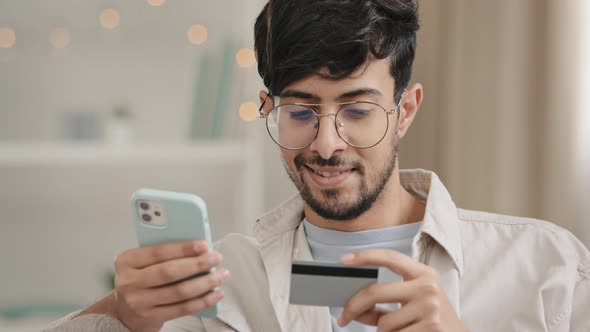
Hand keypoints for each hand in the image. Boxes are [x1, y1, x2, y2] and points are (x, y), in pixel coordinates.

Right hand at [111, 240, 227, 331]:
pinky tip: (215, 294)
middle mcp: (129, 282)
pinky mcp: (151, 317)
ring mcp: (139, 302)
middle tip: (216, 258)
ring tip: (221, 275)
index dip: (183, 248)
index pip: (158, 252)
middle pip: (169, 272)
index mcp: (127, 261)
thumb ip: (164, 253)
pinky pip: (183, 308)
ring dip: (205, 283)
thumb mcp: (142, 262)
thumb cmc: (140, 279)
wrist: (124, 310)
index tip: (204, 245)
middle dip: (198, 264)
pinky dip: (203, 301)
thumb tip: (198, 248)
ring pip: (179, 291)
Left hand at [338, 249, 466, 331]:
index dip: (365, 256)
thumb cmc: (432, 320)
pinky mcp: (431, 327)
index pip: (390, 257)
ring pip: (384, 323)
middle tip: (343, 318)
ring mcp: (430, 307)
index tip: (345, 259)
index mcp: (423, 274)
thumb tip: (354, 310)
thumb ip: (382, 305)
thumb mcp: (411, 305)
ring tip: (398, 331)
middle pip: (375, 292)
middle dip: (353, 307)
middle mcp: (427, 287)